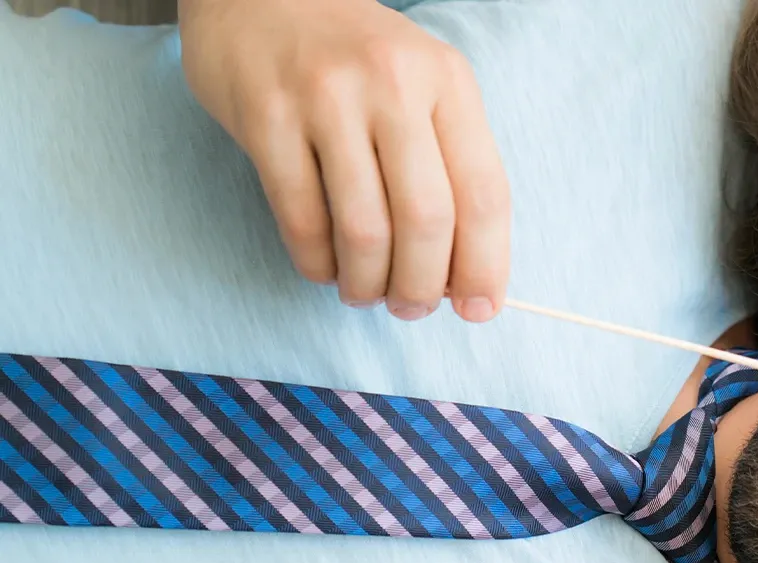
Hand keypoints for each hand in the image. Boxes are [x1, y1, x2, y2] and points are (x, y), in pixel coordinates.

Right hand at [181, 0, 509, 321]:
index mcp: (448, 82)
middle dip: (424, 285)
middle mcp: (393, 85)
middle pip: (427, 219)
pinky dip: (318, 261)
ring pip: (363, 228)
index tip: (481, 308)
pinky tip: (325, 267)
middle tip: (413, 308)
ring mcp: (326, 98)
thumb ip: (447, 162)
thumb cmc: (355, 54)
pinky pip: (300, 216)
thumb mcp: (421, 84)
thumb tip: (465, 270)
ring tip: (366, 292)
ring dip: (369, 282)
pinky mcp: (265, 116)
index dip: (487, 264)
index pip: (484, 191)